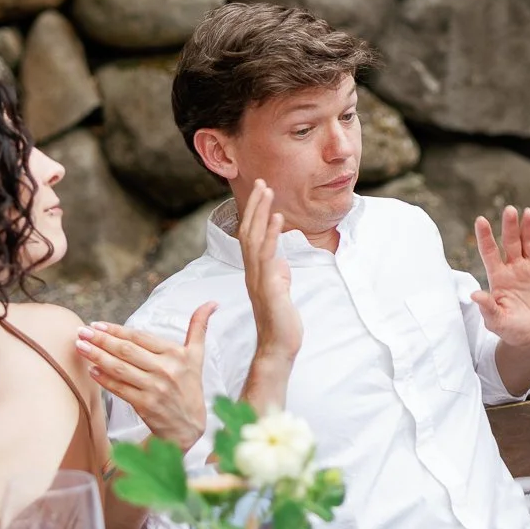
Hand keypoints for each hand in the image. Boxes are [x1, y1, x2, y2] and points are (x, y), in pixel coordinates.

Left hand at [78, 304, 216, 451]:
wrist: (189, 425)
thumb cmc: (190, 386)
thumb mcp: (197, 356)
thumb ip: (199, 327)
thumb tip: (212, 302)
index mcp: (177, 354)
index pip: (141, 337)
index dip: (117, 330)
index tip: (97, 324)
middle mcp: (166, 369)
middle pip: (127, 351)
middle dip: (101, 340)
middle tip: (81, 331)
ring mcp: (155, 388)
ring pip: (120, 368)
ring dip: (96, 356)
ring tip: (80, 346)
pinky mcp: (145, 405)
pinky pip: (119, 388)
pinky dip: (104, 379)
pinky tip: (91, 370)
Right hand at [238, 180, 299, 364]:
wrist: (278, 346)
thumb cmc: (280, 319)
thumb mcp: (280, 289)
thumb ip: (277, 273)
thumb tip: (280, 261)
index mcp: (255, 270)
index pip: (251, 236)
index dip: (255, 213)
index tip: (262, 192)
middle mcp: (252, 271)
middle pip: (249, 232)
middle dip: (256, 206)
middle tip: (263, 182)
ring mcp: (258, 278)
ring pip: (255, 239)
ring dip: (261, 214)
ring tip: (269, 192)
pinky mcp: (269, 286)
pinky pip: (268, 256)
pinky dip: (272, 235)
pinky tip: (278, 218)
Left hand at [473, 206, 529, 355]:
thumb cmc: (512, 331)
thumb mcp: (498, 321)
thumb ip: (488, 308)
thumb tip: (474, 294)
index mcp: (499, 277)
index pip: (490, 252)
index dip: (485, 237)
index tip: (480, 220)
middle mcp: (515, 268)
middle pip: (511, 242)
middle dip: (510, 226)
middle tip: (510, 210)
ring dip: (529, 228)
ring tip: (529, 212)